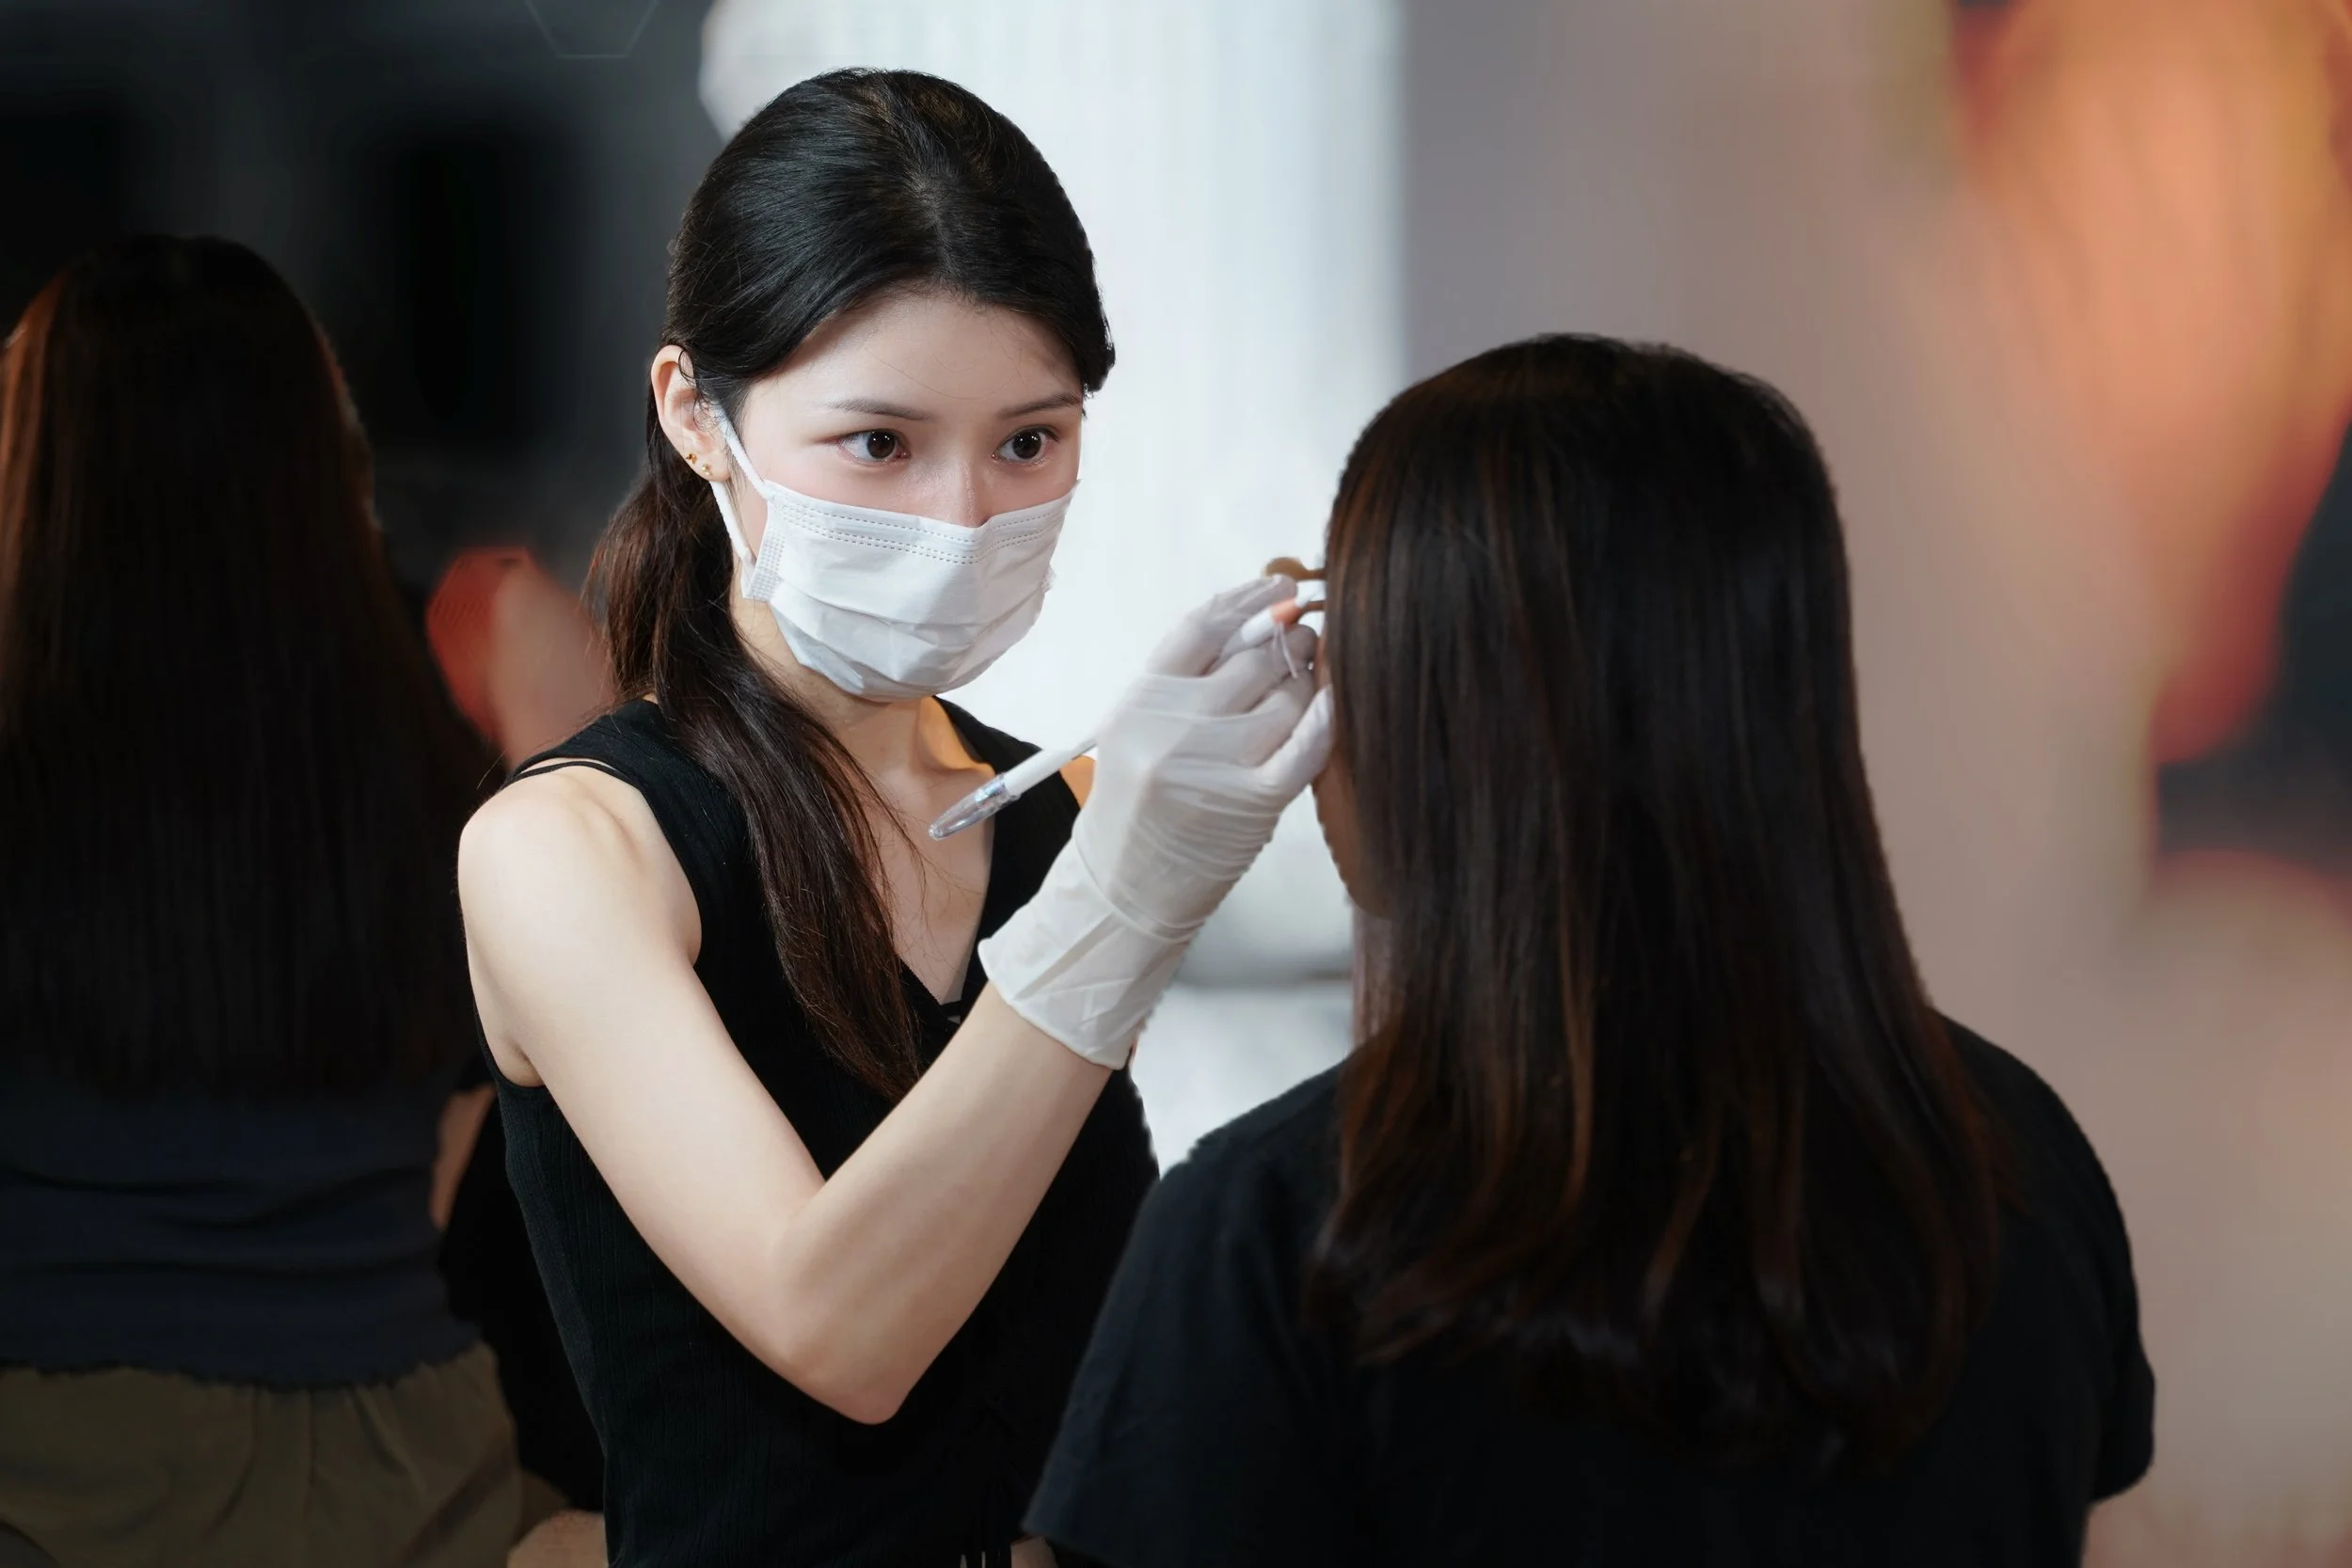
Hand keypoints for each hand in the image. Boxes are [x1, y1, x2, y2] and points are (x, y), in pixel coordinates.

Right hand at [978, 577, 1330, 1066]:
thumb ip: (1189, 680)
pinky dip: (1330, 717)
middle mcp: (1174, 725)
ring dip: (1305, 687)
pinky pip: (1307, 745)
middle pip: (1253, 657)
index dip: (1246, 599)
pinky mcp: (1254, 801)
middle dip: (1287, 644)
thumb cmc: (1135, 808)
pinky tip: (1342, 695)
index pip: (1203, 626)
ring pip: (1287, 697)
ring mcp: (1215, 763)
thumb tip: (1263, 622)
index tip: (1277, 585)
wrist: (1124, 889)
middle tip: (1303, 641)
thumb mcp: (1139, 730)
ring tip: (1302, 694)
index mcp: (1140, 699)